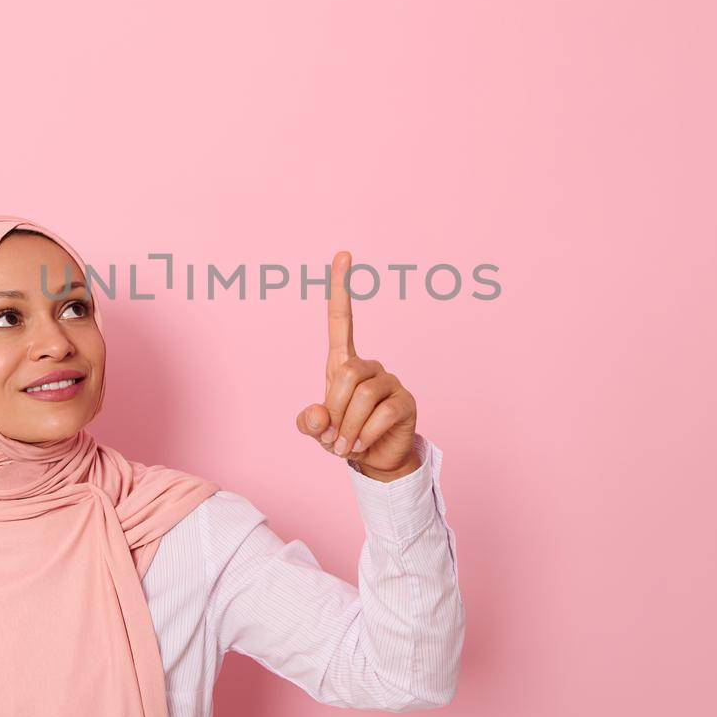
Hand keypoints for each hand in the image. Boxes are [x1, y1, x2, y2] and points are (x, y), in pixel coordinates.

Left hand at [295, 250, 420, 480]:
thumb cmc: (343, 437)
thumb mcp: (318, 431)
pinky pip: (383, 413)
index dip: (341, 288)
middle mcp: (370, 366)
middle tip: (333, 437)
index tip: (343, 255)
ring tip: (345, 445)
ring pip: (364, 395)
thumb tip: (318, 413)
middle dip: (336, 409)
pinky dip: (365, 433)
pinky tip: (361, 444)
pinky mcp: (406, 401)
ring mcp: (390, 381)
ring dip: (349, 426)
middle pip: (348, 373)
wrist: (375, 461)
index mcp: (343, 364)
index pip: (341, 320)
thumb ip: (310, 422)